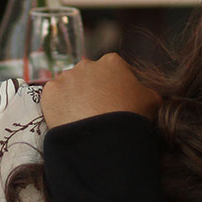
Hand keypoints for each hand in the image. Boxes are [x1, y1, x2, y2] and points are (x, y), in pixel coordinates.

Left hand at [41, 53, 160, 128]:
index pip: (113, 70)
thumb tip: (145, 94)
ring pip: (70, 87)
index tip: (116, 104)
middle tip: (97, 113)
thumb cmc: (131, 118)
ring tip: (82, 121)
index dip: (115, 88)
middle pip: (89, 76)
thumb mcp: (152, 101)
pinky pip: (54, 98)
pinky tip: (69, 121)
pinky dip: (59, 108)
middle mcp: (87, 64)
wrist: (103, 138)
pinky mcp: (50, 92)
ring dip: (74, 99)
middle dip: (92, 91)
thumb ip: (146, 91)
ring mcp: (66, 77)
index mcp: (112, 62)